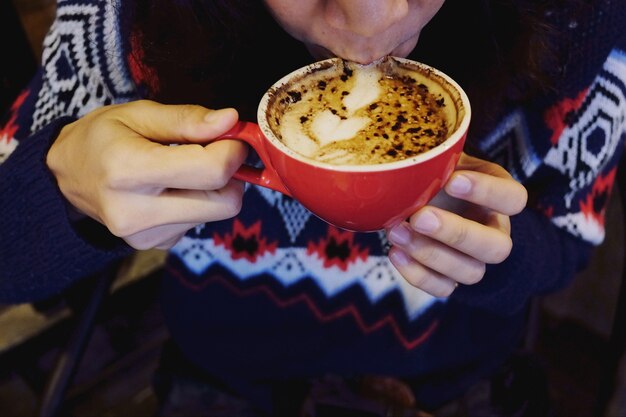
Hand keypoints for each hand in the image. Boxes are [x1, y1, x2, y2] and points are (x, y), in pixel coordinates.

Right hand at [47, 100, 247, 249]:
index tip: (233, 136)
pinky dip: (196, 203)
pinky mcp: (154, 245)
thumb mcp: (138, 114)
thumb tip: (231, 121)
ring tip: (182, 169)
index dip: (234, 151)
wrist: (67, 177)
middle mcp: (135, 212)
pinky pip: (198, 223)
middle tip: (217, 152)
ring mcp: (144, 236)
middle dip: (232, 175)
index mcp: (128, 171)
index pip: (211, 171)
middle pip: (224, 203)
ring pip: (215, 213)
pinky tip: (171, 190)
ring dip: (212, 188)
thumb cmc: (102, 138)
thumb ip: (187, 119)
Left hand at [386, 153, 527, 296]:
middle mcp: (494, 232)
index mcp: (498, 197)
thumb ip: (436, 155)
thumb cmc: (433, 175)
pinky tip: (395, 252)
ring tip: (396, 231)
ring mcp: (474, 260)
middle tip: (419, 216)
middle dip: (456, 233)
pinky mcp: (450, 279)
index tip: (451, 179)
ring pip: (471, 273)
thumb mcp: (440, 159)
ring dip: (431, 255)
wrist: (417, 201)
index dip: (487, 192)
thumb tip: (409, 142)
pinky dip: (418, 275)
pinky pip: (443, 289)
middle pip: (497, 248)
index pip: (514, 199)